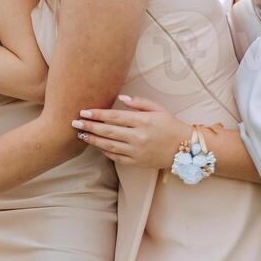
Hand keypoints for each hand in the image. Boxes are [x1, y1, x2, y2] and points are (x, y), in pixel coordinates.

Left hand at [73, 94, 188, 169]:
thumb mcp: (158, 109)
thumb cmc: (170, 125)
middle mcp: (139, 137)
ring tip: (81, 135)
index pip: (114, 117)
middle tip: (74, 123)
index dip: (97, 114)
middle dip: (89, 127)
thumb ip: (139, 102)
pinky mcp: (137, 162)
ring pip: (109, 146)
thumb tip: (121, 97)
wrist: (186, 149)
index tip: (83, 111)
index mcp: (143, 121)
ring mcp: (137, 151)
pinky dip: (105, 152)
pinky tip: (97, 146)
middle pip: (108, 132)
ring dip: (93, 140)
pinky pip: (117, 158)